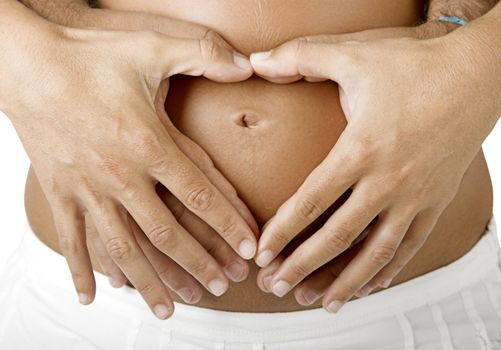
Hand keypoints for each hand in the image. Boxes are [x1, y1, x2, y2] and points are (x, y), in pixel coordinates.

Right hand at [5, 23, 254, 318]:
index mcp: (148, 143)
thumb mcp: (150, 47)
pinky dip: (81, 270)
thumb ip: (203, 54)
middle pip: (167, 233)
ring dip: (149, 281)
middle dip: (197, 263)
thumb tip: (247, 63)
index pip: (200, 195)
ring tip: (170, 308)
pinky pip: (71, 239)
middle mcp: (120, 175)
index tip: (248, 251)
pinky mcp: (59, 191)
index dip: (228, 225)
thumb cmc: (88, 56)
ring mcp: (87, 188)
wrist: (24, 62)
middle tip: (221, 287)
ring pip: (123, 248)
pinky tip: (93, 297)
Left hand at [249, 24, 499, 312]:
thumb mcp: (354, 54)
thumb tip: (256, 59)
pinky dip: (388, 271)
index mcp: (362, 150)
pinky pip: (410, 247)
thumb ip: (300, 56)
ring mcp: (416, 196)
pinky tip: (369, 287)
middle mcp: (389, 181)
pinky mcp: (437, 202)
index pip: (311, 203)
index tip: (262, 255)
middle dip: (302, 267)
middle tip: (276, 288)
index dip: (282, 233)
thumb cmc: (416, 65)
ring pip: (376, 254)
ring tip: (318, 302)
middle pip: (338, 237)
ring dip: (344, 282)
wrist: (479, 73)